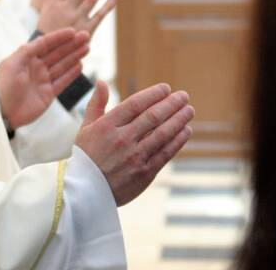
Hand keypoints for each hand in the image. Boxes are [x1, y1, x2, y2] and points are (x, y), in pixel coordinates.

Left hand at [0, 27, 89, 129]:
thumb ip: (27, 51)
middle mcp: (35, 67)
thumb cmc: (3, 86)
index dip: (59, 37)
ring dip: (74, 56)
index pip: (45, 44)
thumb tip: (42, 39)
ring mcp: (42, 81)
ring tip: (87, 48)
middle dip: (71, 44)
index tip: (73, 31)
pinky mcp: (48, 94)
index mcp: (25, 58)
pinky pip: (62, 81)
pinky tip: (80, 65)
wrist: (2, 113)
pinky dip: (71, 74)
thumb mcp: (12, 64)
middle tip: (86, 36)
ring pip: (62, 66)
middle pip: (57, 53)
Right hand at [75, 81, 193, 205]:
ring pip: (162, 134)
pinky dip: (178, 141)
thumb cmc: (86, 157)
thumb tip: (102, 81)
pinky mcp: (144, 173)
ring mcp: (134, 157)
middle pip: (152, 117)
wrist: (87, 193)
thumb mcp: (86, 128)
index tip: (166, 88)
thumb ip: (96, 104)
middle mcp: (122, 139)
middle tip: (184, 96)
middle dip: (171, 104)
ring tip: (189, 110)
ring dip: (179, 120)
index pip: (135, 104)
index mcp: (107, 126)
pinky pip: (165, 153)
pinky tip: (186, 131)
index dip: (153, 94)